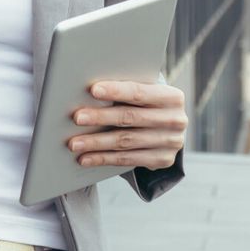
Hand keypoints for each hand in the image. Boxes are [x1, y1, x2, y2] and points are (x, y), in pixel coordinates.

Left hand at [66, 80, 187, 170]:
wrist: (167, 129)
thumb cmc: (144, 104)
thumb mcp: (143, 93)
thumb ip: (124, 90)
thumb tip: (86, 90)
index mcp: (171, 97)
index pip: (139, 93)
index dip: (116, 91)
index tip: (93, 90)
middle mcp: (175, 120)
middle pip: (130, 118)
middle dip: (101, 117)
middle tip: (77, 118)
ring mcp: (171, 142)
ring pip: (126, 141)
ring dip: (96, 143)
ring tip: (74, 143)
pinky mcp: (163, 160)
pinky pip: (128, 159)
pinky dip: (104, 158)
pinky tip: (85, 158)